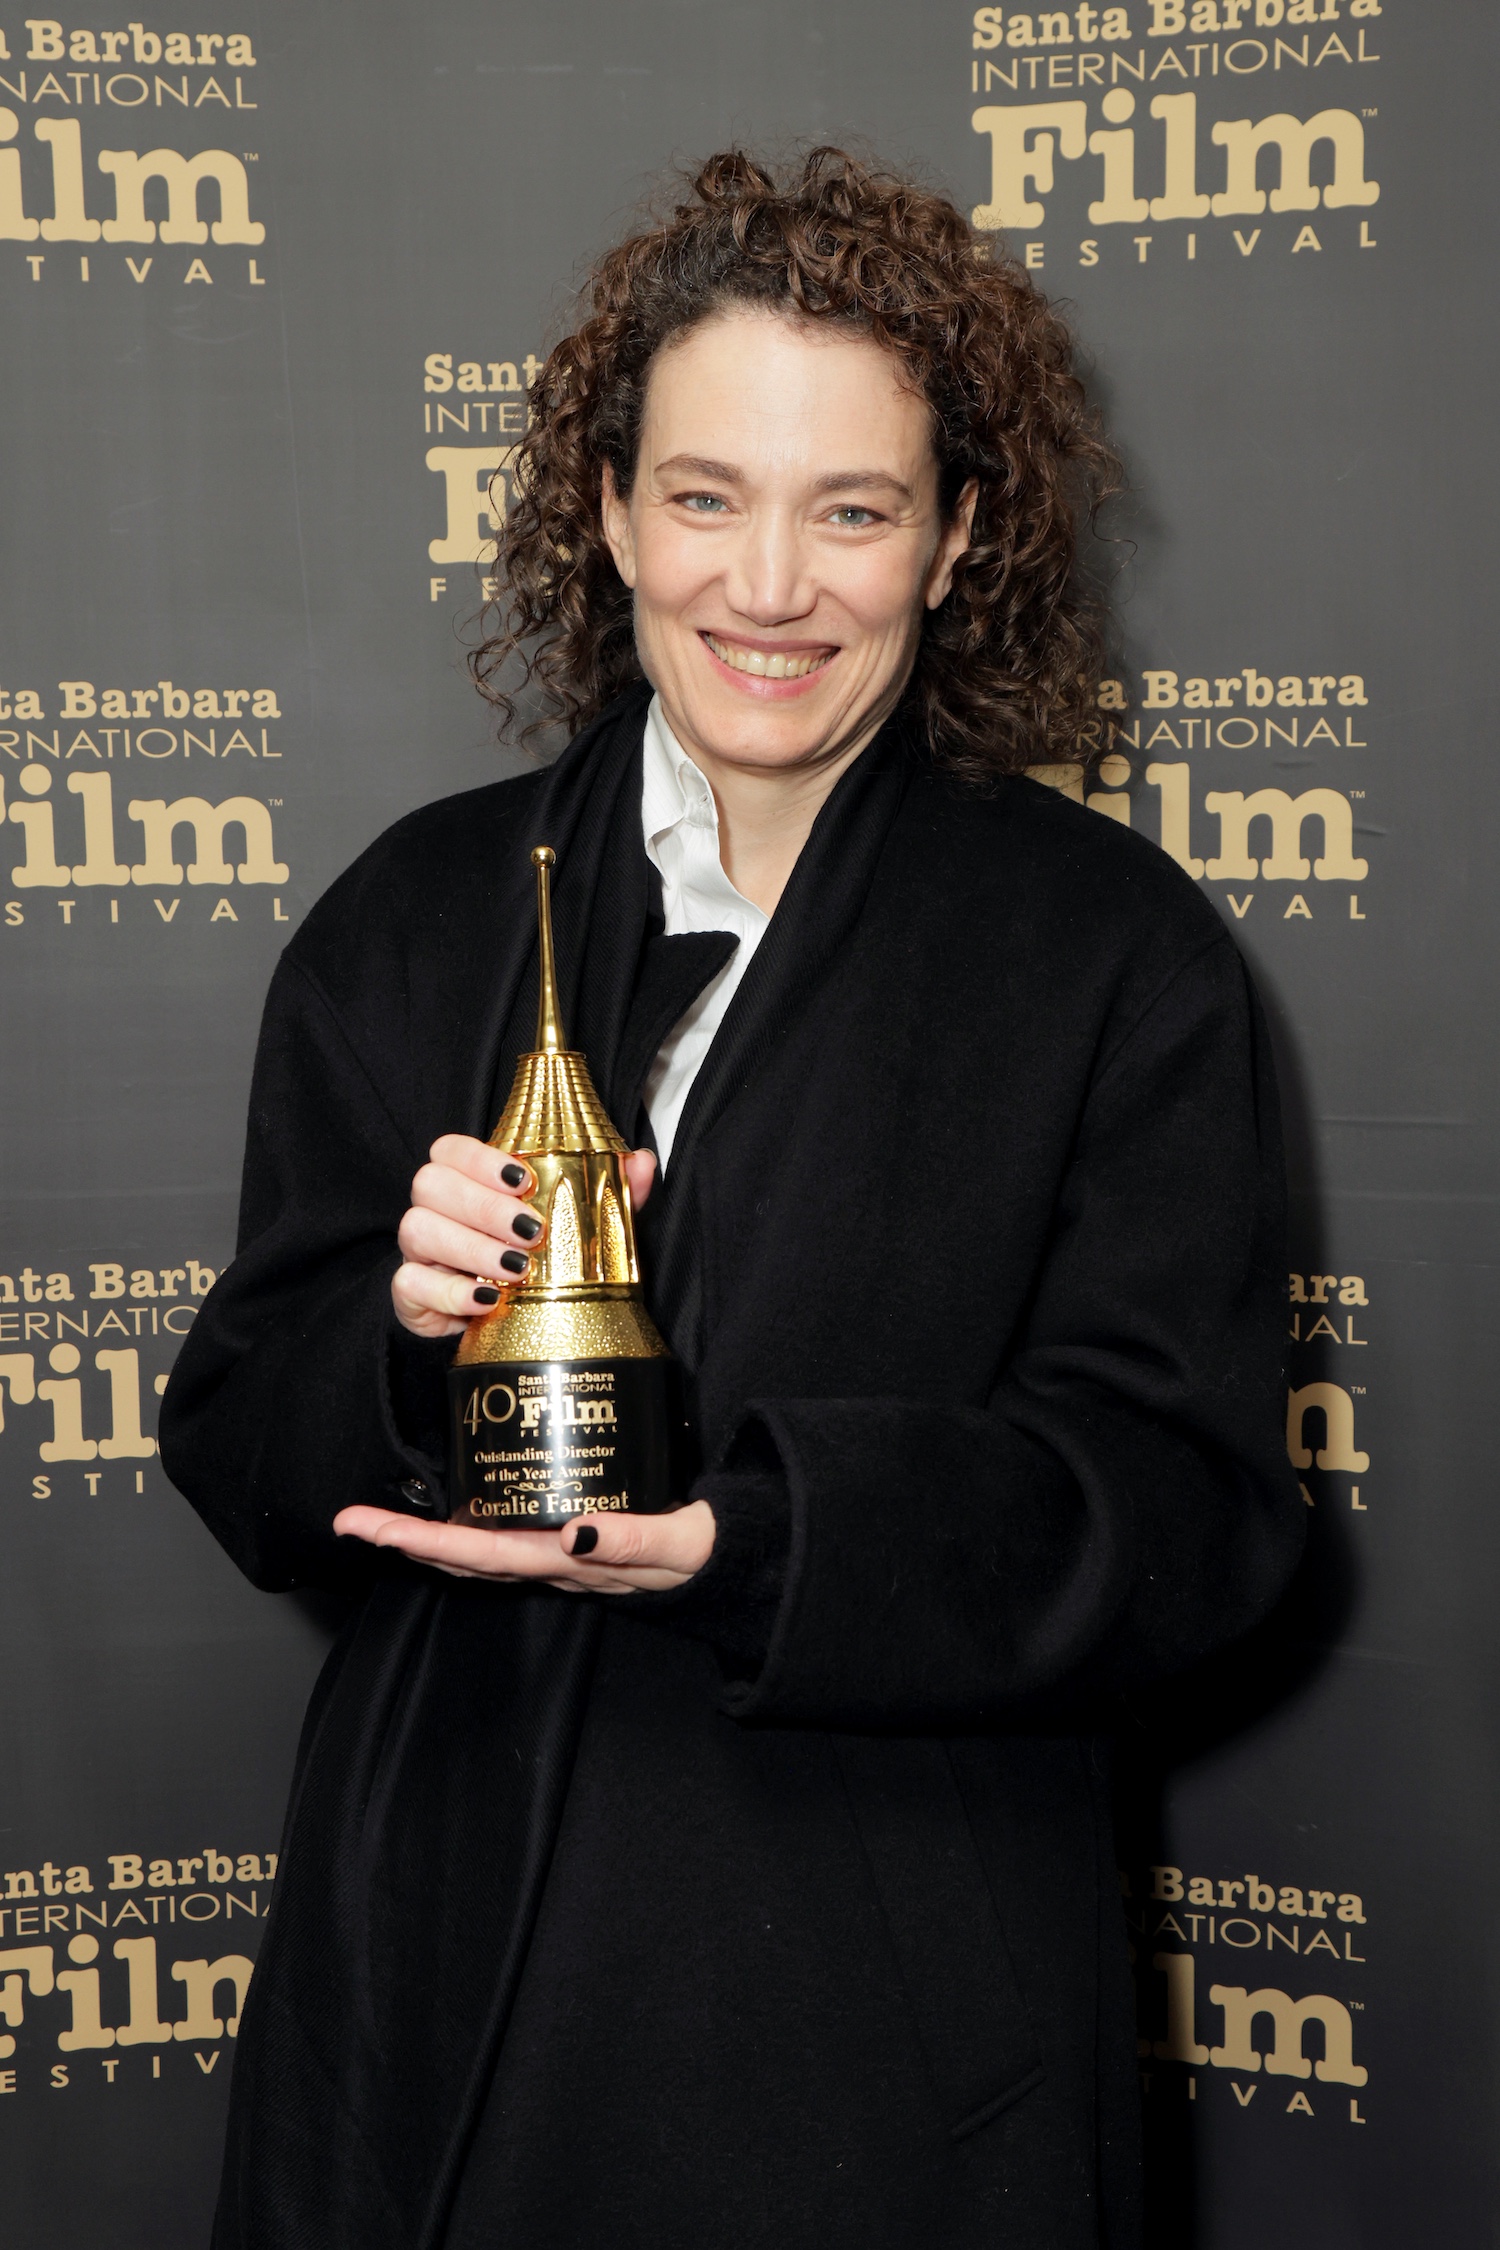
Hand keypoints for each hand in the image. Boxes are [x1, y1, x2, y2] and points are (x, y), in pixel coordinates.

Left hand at [332, 1499, 715, 1593]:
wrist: (731, 1561)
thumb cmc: (706, 1552)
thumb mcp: (681, 1545)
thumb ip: (634, 1542)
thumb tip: (576, 1534)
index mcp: (573, 1564)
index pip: (486, 1555)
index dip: (428, 1543)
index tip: (380, 1530)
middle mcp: (554, 1564)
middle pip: (465, 1558)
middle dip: (405, 1541)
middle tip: (350, 1521)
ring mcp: (557, 1556)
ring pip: (477, 1552)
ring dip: (425, 1538)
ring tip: (375, 1521)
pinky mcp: (567, 1540)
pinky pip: (503, 1539)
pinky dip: (464, 1529)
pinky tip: (447, 1511)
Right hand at [391, 1135, 657, 1337]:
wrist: (501, 1324)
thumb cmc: (535, 1262)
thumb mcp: (575, 1227)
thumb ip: (606, 1192)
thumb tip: (642, 1162)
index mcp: (467, 1182)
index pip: (450, 1149)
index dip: (479, 1158)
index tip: (523, 1179)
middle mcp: (435, 1209)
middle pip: (431, 1183)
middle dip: (483, 1206)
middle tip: (531, 1232)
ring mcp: (418, 1250)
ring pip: (418, 1229)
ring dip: (471, 1247)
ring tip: (518, 1268)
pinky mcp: (410, 1293)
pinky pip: (411, 1282)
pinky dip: (450, 1291)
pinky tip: (485, 1299)